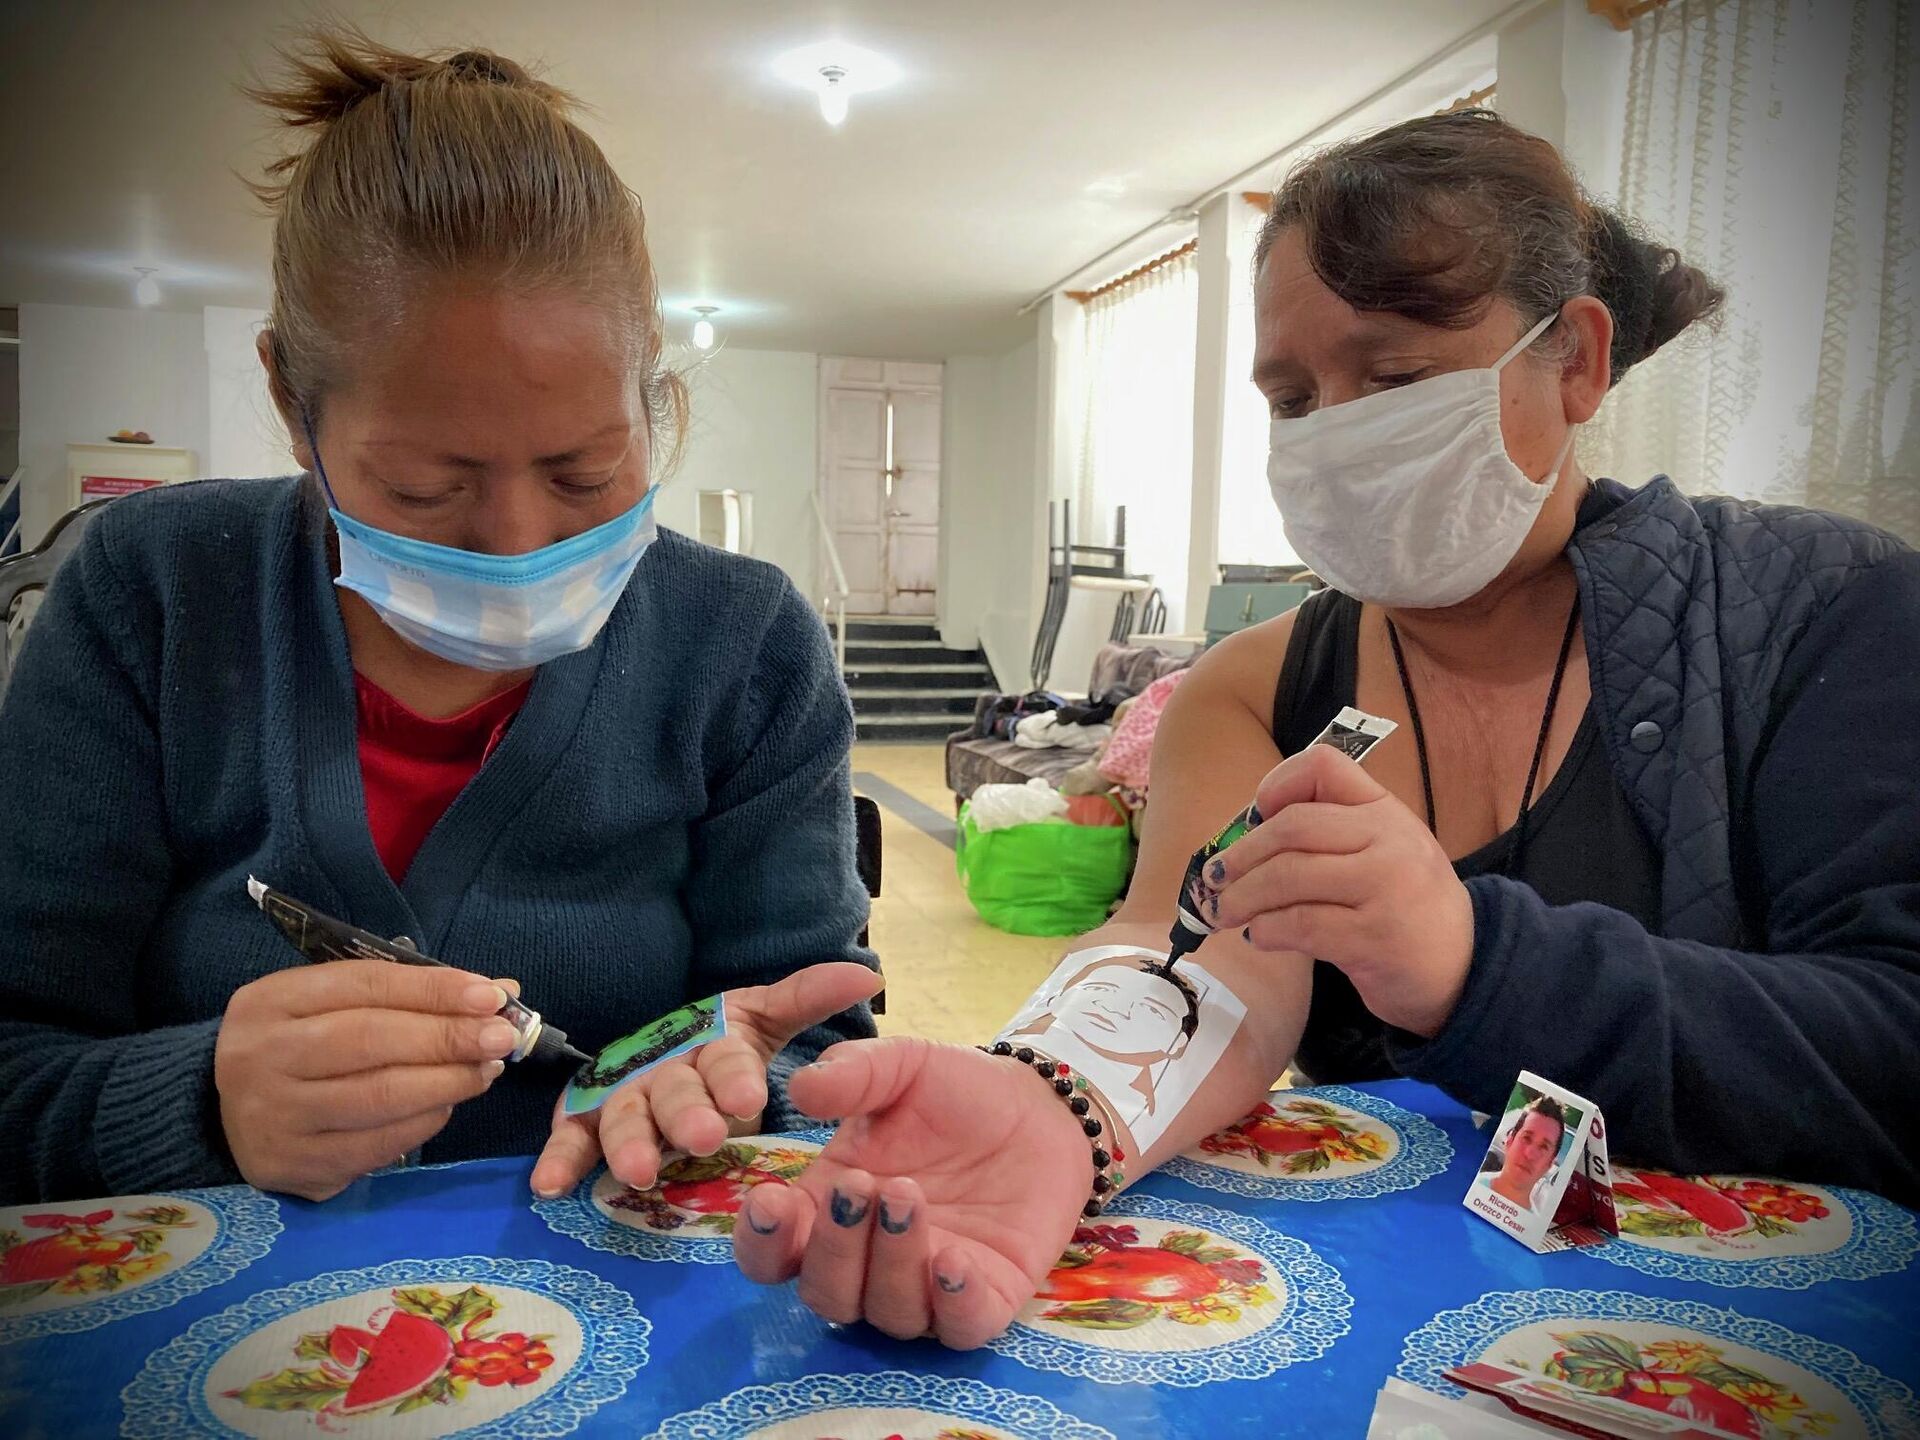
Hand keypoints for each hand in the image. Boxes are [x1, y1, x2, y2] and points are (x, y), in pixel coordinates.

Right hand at [216, 960, 520, 1200]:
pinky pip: (374, 1146)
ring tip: (486, 1071)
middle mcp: (261, 1056)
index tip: (492, 996)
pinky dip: (423, 1123)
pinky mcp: (291, 1165)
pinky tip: (447, 1106)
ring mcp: (272, 1116)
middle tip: (502, 1038)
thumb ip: (409, 995)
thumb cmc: (298, 1045)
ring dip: (446, 1083)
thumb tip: (501, 994)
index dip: (435, 990)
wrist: (222, 1112)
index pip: (366, 986)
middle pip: (371, 1041)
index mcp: (272, 1001)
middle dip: (448, 1038)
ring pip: (377, 1098)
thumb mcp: (335, 1004)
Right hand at [529, 961, 881, 1197]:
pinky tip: (549, 1186)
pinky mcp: (587, 1124)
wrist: (662, 1052)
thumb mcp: (765, 1020)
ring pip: (624, 1118)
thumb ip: (809, 998)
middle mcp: (664, 1069)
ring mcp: (623, 1098)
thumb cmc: (720, 1047)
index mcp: (710, 1045)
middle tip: (704, 1137)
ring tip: (639, 1171)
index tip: (752, 1098)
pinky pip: (571, 1140)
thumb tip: (871, 973)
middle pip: (672, 1091)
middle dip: (686, 1113)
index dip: (734, 1078)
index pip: (724, 1059)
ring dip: (628, 1143)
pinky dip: (558, 1160)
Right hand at [732, 1038, 1090, 1348]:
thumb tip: (802, 1087)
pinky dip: (952, 1303)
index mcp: (828, 1212)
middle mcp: (868, 1263)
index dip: (762, 1242)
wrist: (1041, 1108)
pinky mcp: (987, 1301)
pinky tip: (953, 1259)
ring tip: (909, 1195)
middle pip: (825, 1293)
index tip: (771, 1203)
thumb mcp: (902, 1068)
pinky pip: (959, 1329)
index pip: (773, 1254)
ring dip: (891, 1261)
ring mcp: (926, 1289)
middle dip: (834, 1247)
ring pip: (887, 1312)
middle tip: (859, 1187)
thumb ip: (853, 1073)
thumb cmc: (956, 1094)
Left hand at [1211, 743, 1473, 1036]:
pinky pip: (1300, 923)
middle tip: (1213, 880)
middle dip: (1241, 855)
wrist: (1464, 971)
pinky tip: (1259, 936)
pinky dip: (1266, 930)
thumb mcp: (1382, 854)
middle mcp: (1390, 840)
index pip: (1324, 766)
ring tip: (1222, 912)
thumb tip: (1242, 841)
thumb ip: (1330, 837)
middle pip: (1292, 827)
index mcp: (1387, 811)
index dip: (1278, 784)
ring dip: (1241, 896)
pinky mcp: (1374, 937)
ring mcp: (1386, 888)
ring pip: (1288, 876)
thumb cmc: (1405, 909)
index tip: (1256, 814)